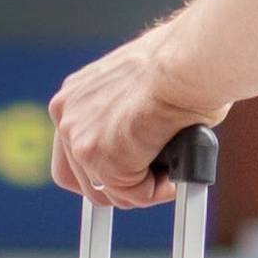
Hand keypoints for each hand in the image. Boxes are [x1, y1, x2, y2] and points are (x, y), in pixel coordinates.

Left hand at [47, 22, 233, 206]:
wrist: (189, 62)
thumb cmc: (180, 63)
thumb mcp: (137, 84)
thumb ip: (123, 112)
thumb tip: (139, 137)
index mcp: (74, 95)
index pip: (72, 150)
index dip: (100, 168)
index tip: (125, 171)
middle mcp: (68, 118)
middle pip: (82, 179)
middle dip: (119, 185)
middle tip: (152, 179)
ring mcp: (82, 142)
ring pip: (108, 192)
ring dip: (141, 190)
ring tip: (169, 173)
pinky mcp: (105, 162)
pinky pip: (133, 195)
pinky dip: (157, 192)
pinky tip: (173, 173)